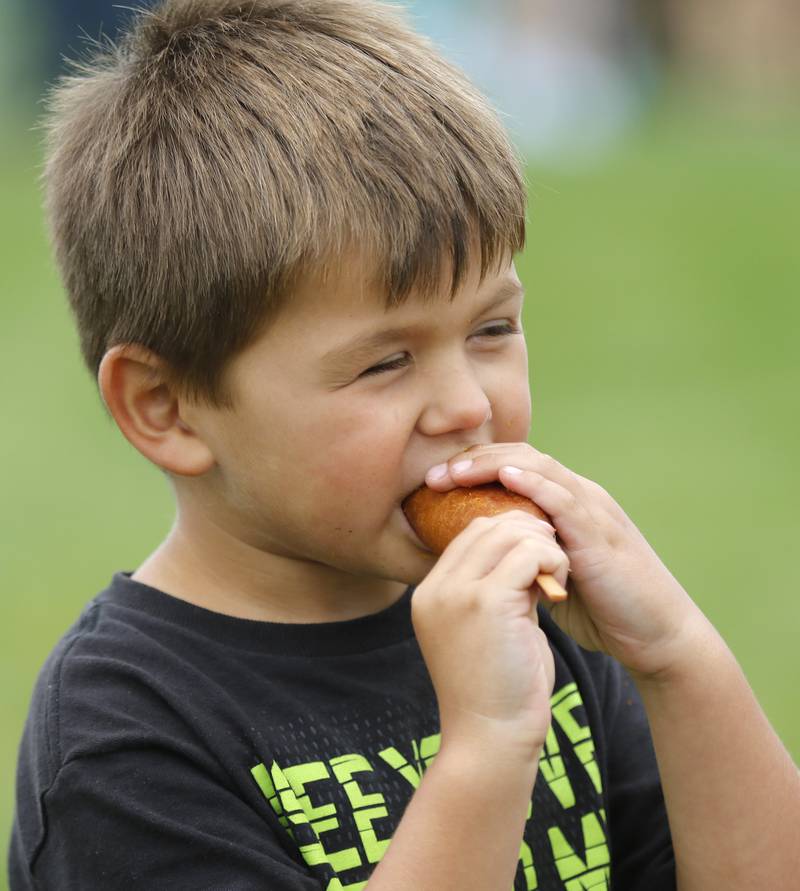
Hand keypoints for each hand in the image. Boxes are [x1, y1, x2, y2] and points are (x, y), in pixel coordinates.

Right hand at [411, 509, 568, 759]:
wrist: (491, 740)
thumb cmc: (499, 691)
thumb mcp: (488, 629)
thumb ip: (498, 589)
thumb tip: (527, 552)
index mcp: (430, 594)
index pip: (469, 535)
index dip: (508, 532)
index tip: (538, 553)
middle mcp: (436, 588)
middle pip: (486, 526)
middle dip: (527, 532)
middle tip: (554, 559)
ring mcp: (457, 593)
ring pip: (508, 532)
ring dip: (543, 545)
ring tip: (557, 575)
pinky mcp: (486, 602)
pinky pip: (528, 553)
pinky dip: (551, 560)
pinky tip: (558, 589)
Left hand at [424, 443, 704, 679]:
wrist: (657, 636)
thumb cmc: (604, 609)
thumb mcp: (551, 576)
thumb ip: (523, 559)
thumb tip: (482, 562)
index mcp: (564, 505)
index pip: (513, 467)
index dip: (473, 467)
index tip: (433, 482)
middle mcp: (579, 498)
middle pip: (520, 458)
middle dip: (474, 460)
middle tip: (433, 474)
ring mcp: (592, 512)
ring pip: (540, 468)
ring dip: (493, 465)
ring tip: (456, 471)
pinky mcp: (601, 534)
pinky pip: (565, 500)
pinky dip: (534, 484)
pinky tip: (506, 478)